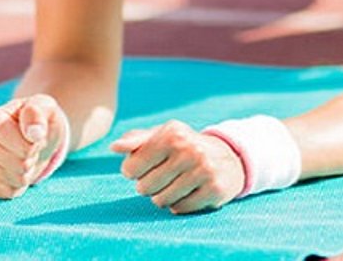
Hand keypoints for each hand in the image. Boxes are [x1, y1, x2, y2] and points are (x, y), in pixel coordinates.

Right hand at [0, 94, 69, 197]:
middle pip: (18, 161)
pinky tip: (16, 171)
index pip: (6, 134)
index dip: (29, 139)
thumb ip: (38, 113)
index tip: (33, 134)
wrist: (32, 138)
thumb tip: (34, 133)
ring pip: (15, 178)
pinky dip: (20, 184)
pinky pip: (9, 192)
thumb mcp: (44, 107)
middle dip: (32, 156)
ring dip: (28, 170)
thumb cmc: (36, 120)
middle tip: (30, 147)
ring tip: (23, 157)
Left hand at [110, 120, 244, 213]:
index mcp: (171, 134)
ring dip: (163, 197)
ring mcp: (203, 170)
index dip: (133, 172)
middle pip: (144, 187)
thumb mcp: (162, 136)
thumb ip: (136, 141)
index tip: (145, 167)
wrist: (228, 156)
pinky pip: (180, 208)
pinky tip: (188, 192)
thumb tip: (114, 147)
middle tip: (163, 177)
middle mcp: (188, 150)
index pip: (131, 168)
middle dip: (149, 186)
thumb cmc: (184, 146)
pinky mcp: (214, 189)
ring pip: (161, 201)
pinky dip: (179, 204)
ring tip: (175, 185)